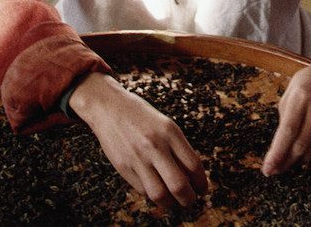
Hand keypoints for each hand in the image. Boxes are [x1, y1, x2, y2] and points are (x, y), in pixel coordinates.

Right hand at [68, 72, 207, 207]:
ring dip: (170, 203)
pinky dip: (152, 194)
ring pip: (159, 194)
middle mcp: (155, 146)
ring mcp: (138, 158)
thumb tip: (191, 176)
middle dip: (188, 199)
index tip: (202, 189)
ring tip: (174, 202)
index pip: (194, 165)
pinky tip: (156, 189)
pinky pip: (143, 190)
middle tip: (190, 201)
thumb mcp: (165, 125)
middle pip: (179, 185)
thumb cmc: (140, 115)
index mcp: (170, 132)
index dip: (201, 183)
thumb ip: (178, 148)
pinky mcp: (123, 167)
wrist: (108, 107)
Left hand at [261, 42, 310, 175]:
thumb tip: (278, 148)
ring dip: (296, 161)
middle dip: (284, 162)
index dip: (277, 153)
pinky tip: (299, 156)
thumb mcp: (289, 94)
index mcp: (301, 97)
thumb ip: (284, 119)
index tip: (268, 168)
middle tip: (273, 171)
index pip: (288, 131)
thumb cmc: (305, 84)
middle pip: (300, 144)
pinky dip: (308, 154)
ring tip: (284, 165)